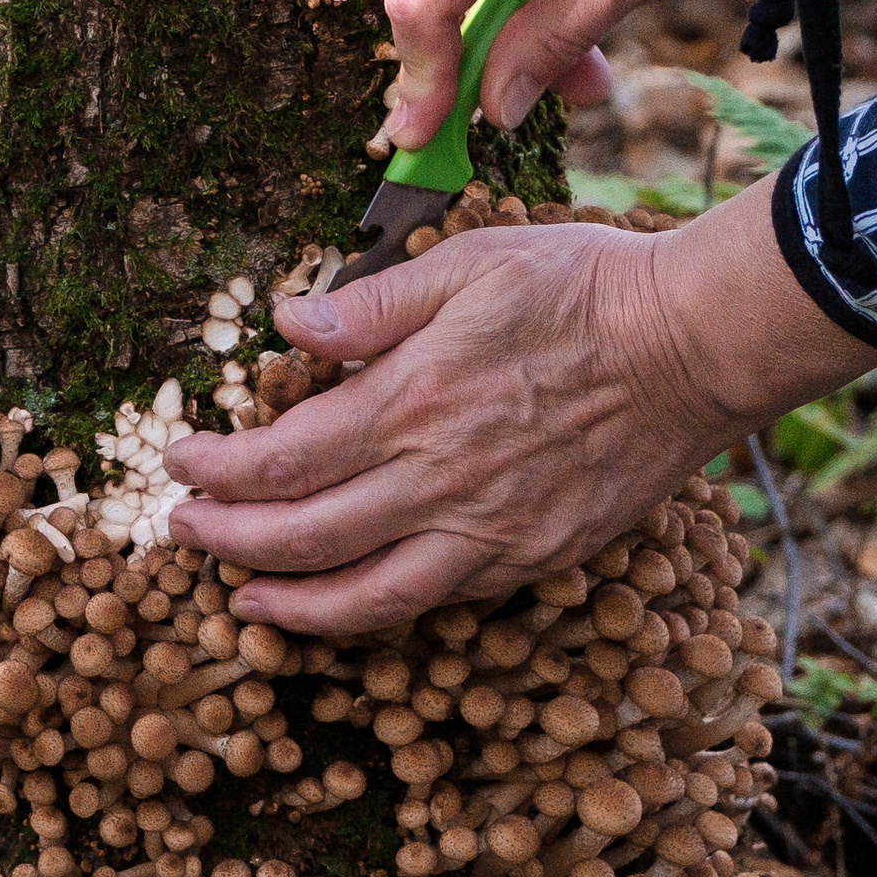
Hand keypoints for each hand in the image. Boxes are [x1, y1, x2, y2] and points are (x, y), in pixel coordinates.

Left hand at [164, 185, 876, 632]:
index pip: (280, 460)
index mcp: (412, 402)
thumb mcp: (468, 264)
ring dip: (287, 604)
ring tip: (243, 594)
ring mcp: (488, 532)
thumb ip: (371, 307)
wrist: (695, 345)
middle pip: (302, 538)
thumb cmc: (585, 288)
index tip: (181, 461)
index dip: (217, 471)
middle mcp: (441, 482)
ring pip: (364, 598)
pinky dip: (372, 612)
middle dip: (227, 540)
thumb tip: (286, 324)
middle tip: (185, 530)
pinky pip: (433, 603)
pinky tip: (342, 599)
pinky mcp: (531, 559)